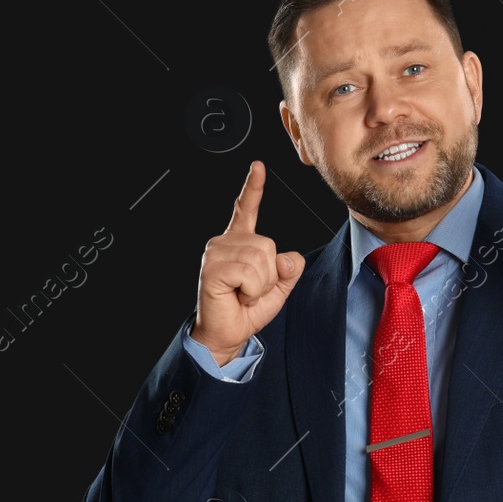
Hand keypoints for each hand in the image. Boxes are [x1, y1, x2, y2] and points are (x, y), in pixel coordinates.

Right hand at [191, 161, 305, 363]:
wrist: (226, 334)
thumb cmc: (246, 310)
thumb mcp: (278, 288)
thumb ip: (289, 269)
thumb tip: (289, 258)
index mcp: (240, 242)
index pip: (247, 210)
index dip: (254, 188)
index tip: (258, 167)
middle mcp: (225, 242)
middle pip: (268, 245)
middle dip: (269, 275)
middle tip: (250, 290)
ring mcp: (216, 252)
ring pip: (261, 259)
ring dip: (260, 285)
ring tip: (243, 293)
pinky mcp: (212, 267)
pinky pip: (249, 273)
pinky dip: (251, 291)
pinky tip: (236, 295)